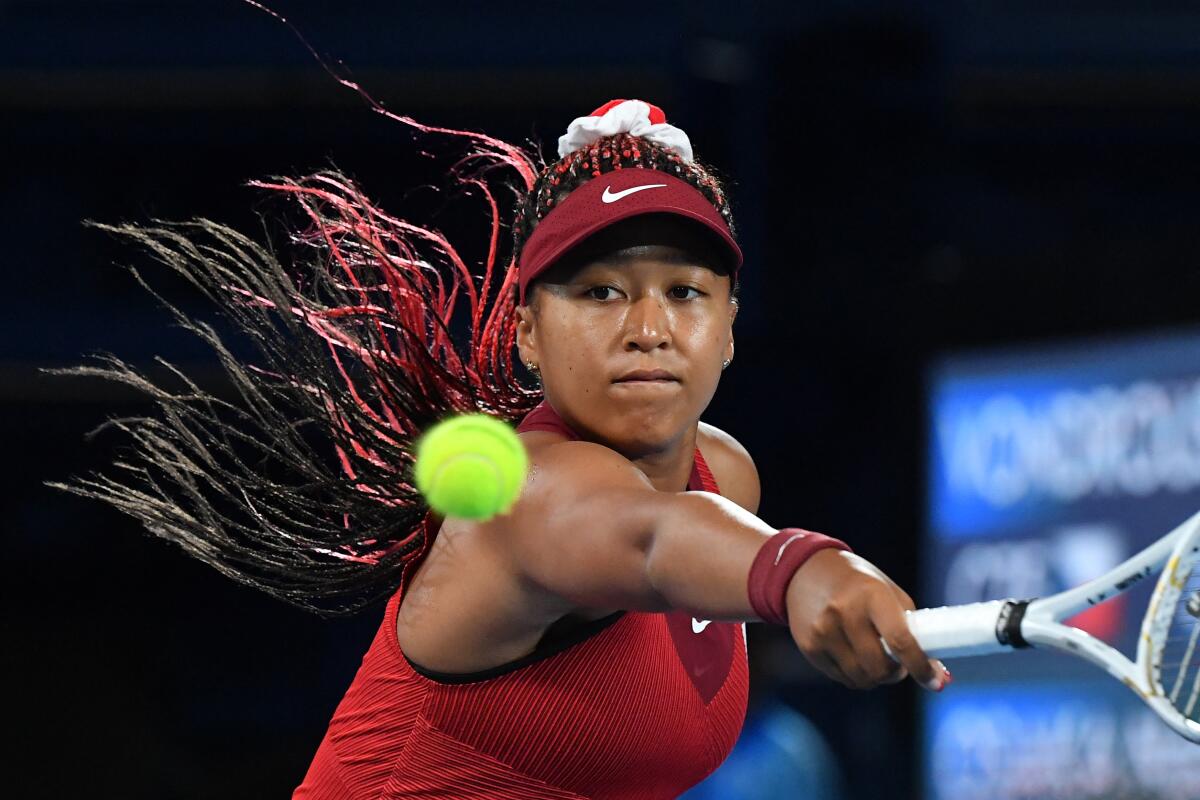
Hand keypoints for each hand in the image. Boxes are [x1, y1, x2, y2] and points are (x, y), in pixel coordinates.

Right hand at [784, 549, 949, 690]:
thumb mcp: (886, 591)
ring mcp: (823, 630)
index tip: (933, 681)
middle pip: (880, 668)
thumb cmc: (856, 582)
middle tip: (898, 665)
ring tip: (874, 659)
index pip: (901, 641)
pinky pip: (841, 678)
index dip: (920, 666)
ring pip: (861, 679)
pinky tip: (851, 654)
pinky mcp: (809, 646)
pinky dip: (853, 674)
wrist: (805, 569)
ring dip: (874, 677)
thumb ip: (911, 628)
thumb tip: (939, 675)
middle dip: (895, 673)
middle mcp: (844, 612)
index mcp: (872, 594)